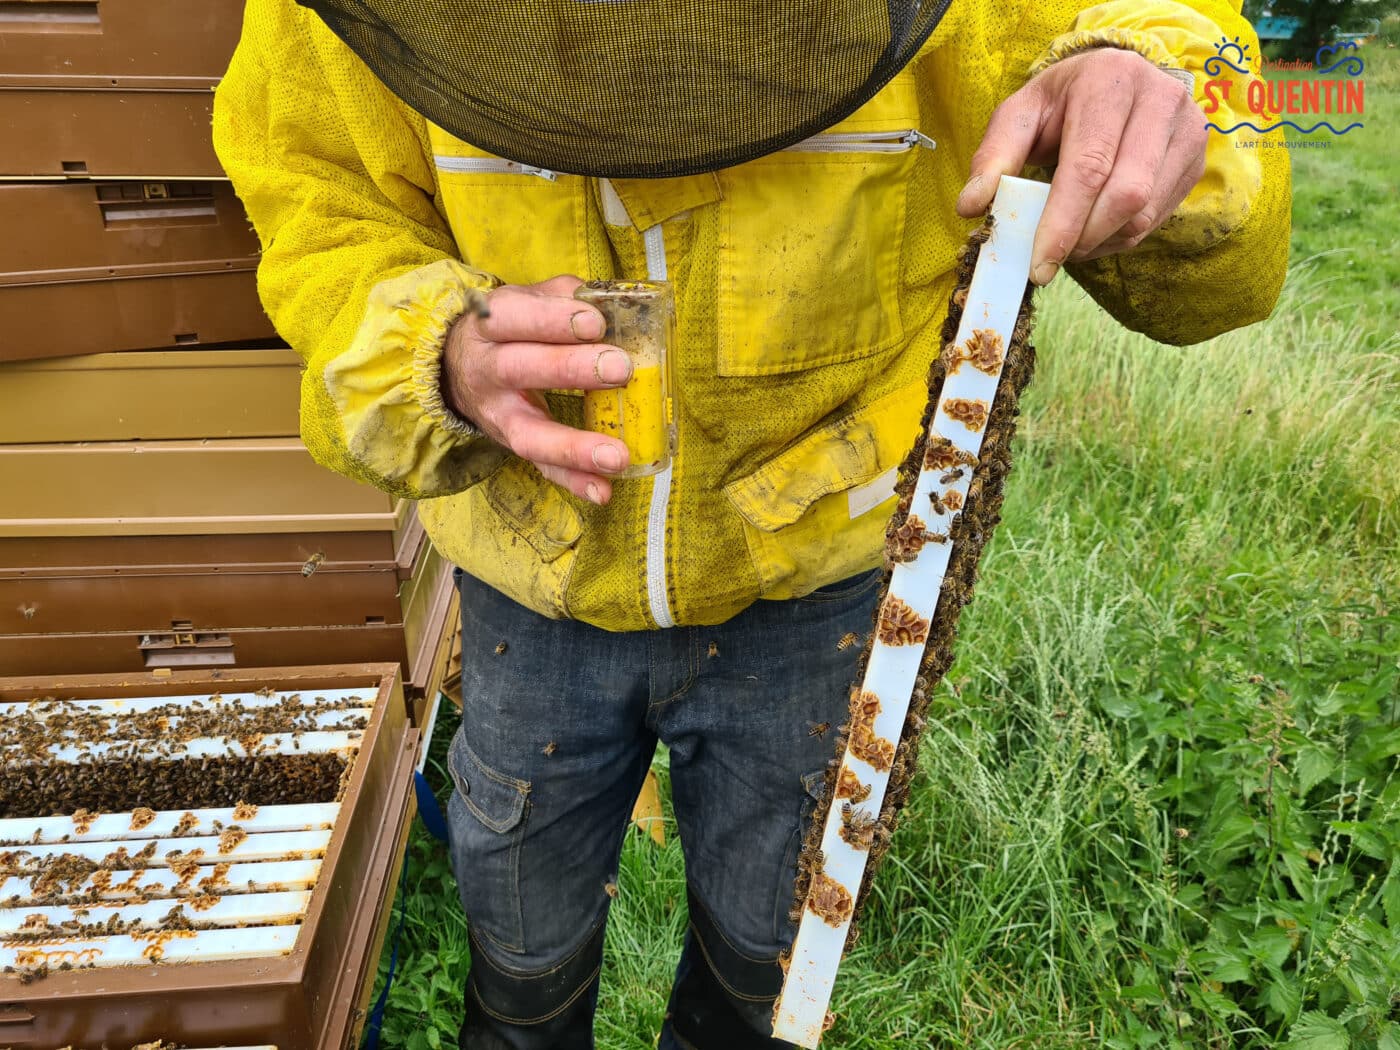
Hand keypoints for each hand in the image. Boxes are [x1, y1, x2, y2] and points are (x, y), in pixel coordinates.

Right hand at [443, 275, 631, 504]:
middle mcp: (487, 371)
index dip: (553, 320)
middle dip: (570, 370)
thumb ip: (563, 295)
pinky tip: (603, 490)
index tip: (595, 321)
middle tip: (619, 369)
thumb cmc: (509, 329)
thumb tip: (610, 300)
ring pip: (529, 434)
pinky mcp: (513, 445)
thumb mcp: (524, 300)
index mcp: (490, 325)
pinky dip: (573, 482)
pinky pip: (541, 469)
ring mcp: (498, 416)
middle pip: (520, 369)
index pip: (515, 318)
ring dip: (574, 447)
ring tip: (617, 456)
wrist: (456, 367)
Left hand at [956, 47, 1207, 284]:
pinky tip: (1094, 229)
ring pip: (1144, 214)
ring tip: (1068, 239)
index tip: (1039, 265)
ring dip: (1099, 243)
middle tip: (1049, 258)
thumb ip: (993, 158)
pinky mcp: (1195, 160)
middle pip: (1126, 195)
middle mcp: (1159, 100)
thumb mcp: (1020, 115)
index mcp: (1110, 82)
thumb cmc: (1062, 101)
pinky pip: (1155, 220)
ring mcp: (1187, 130)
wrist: (1114, 79)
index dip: (1063, 223)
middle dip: (1082, 239)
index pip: (1090, 166)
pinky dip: (1118, 238)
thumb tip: (970, 207)